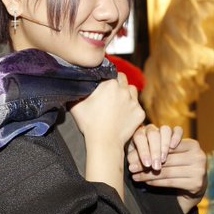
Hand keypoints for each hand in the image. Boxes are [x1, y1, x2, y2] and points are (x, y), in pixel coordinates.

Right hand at [70, 73, 144, 198]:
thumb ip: (77, 91)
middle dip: (117, 83)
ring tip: (118, 102)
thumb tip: (74, 84)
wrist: (104, 142)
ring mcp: (134, 102)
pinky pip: (137, 106)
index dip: (106, 77)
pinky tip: (123, 115)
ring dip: (127, 93)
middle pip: (123, 79)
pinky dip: (131, 109)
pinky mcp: (140, 113)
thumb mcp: (76, 104)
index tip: (103, 84)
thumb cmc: (89, 123)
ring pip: (133, 90)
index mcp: (109, 84)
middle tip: (110, 93)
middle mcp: (124, 90)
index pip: (111, 72)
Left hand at [127, 124, 182, 171]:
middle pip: (153, 134)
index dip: (143, 151)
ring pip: (165, 130)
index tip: (147, 164)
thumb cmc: (139, 161)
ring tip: (163, 160)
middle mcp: (149, 129)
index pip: (139, 137)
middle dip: (155, 151)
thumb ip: (135, 163)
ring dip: (164, 146)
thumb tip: (132, 168)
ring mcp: (162, 130)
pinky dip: (176, 136)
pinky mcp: (175, 133)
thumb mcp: (135, 161)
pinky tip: (173, 147)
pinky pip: (178, 130)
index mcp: (138, 134)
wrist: (154, 159)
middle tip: (156, 166)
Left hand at [129, 138, 206, 213]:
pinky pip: (170, 182)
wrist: (195, 187)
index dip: (149, 149)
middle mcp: (199, 156)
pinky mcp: (197, 184)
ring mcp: (199, 170)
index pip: (167, 145)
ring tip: (134, 176)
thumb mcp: (173, 154)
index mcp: (193, 144)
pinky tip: (146, 182)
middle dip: (145, 163)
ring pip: (166, 171)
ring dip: (147, 174)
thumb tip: (135, 150)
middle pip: (166, 159)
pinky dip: (155, 182)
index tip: (133, 154)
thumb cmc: (179, 166)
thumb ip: (161, 148)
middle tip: (131, 167)